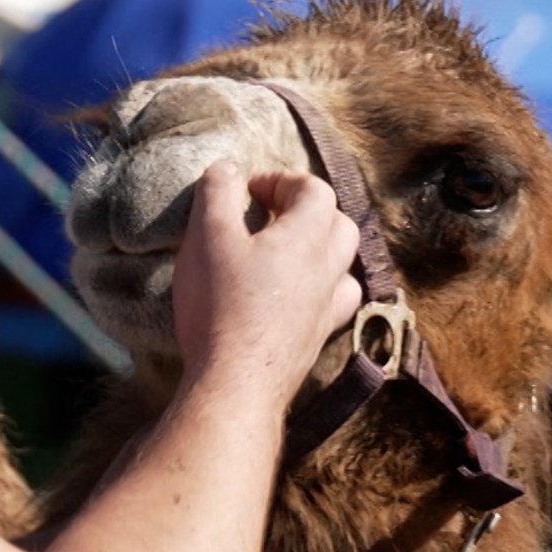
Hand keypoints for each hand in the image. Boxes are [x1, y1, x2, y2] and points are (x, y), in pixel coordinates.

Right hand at [171, 162, 361, 402]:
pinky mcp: (318, 338)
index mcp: (307, 236)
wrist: (236, 384)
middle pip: (338, 223)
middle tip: (269, 216)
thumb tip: (228, 168)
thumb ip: (217, 193)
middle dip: (307, 211)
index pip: (313, 190)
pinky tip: (298, 297)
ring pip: (344, 264)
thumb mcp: (207, 237)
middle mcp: (329, 268)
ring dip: (321, 249)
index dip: (280, 180)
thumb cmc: (220, 306)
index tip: (247, 190)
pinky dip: (322, 288)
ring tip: (287, 253)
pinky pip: (336, 302)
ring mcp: (329, 307)